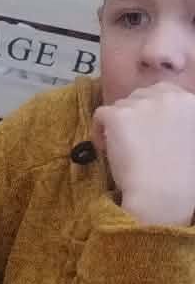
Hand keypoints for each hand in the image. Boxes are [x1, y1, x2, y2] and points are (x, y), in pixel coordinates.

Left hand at [94, 83, 194, 226]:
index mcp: (189, 101)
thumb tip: (160, 124)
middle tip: (133, 141)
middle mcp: (168, 97)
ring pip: (120, 106)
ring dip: (117, 125)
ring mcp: (143, 104)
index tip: (147, 130)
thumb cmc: (181, 175)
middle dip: (133, 116)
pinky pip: (100, 115)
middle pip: (139, 96)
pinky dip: (98, 131)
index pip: (163, 92)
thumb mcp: (191, 138)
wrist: (164, 192)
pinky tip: (106, 150)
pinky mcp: (119, 116)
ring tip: (122, 150)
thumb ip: (178, 122)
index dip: (150, 111)